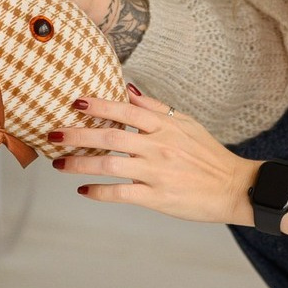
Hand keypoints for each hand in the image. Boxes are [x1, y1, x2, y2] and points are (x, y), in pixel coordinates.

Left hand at [48, 85, 257, 224]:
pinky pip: (122, 194)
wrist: (234, 187)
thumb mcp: (185, 122)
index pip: (125, 110)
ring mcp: (157, 173)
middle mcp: (158, 146)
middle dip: (78, 134)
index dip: (98, 105)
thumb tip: (126, 89)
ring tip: (58, 163)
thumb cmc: (208, 153)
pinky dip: (99, 192)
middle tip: (53, 133)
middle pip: (110, 136)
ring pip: (110, 165)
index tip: (74, 102)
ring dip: (80, 164)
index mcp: (164, 126)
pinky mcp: (158, 198)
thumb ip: (154, 107)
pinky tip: (83, 190)